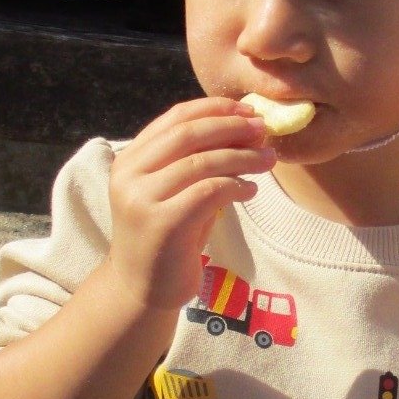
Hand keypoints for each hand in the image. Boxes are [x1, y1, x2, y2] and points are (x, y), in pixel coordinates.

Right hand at [106, 97, 273, 311]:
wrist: (142, 289)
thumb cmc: (167, 238)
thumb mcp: (175, 191)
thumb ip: (197, 161)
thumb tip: (246, 129)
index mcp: (131, 159)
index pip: (175, 118)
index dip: (214, 109)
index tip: (248, 111)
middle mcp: (129, 174)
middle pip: (188, 134)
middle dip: (232, 127)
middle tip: (264, 131)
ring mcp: (142, 199)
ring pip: (202, 162)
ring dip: (242, 157)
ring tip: (268, 160)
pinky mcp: (162, 224)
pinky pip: (208, 191)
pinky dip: (236, 185)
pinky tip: (250, 191)